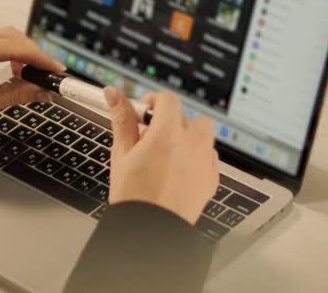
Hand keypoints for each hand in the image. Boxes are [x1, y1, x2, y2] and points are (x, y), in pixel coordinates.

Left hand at [0, 27, 66, 135]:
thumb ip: (16, 94)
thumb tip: (42, 90)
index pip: (12, 47)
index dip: (37, 57)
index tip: (54, 69)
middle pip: (12, 36)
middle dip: (34, 53)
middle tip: (50, 72)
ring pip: (7, 36)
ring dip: (24, 52)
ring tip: (35, 73)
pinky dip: (13, 52)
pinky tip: (18, 68)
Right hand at [103, 87, 219, 223]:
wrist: (150, 231)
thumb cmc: (134, 197)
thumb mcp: (122, 154)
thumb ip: (122, 119)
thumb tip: (115, 94)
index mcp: (168, 133)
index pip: (168, 99)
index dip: (154, 101)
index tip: (144, 111)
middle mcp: (192, 142)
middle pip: (184, 115)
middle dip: (167, 122)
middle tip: (149, 138)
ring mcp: (205, 160)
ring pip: (202, 132)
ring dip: (187, 135)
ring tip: (167, 153)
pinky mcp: (212, 177)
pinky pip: (209, 155)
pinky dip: (197, 156)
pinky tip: (179, 170)